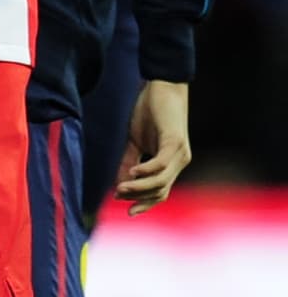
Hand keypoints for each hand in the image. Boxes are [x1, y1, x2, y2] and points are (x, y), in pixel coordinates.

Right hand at [115, 79, 190, 215]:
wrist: (162, 86)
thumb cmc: (149, 112)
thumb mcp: (135, 141)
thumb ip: (129, 162)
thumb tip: (119, 184)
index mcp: (172, 163)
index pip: (161, 192)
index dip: (144, 203)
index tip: (126, 210)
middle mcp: (180, 161)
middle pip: (160, 191)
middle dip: (138, 197)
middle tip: (117, 195)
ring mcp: (180, 153)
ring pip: (161, 181)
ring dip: (139, 187)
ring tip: (120, 187)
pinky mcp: (175, 141)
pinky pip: (160, 164)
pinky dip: (145, 171)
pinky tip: (131, 171)